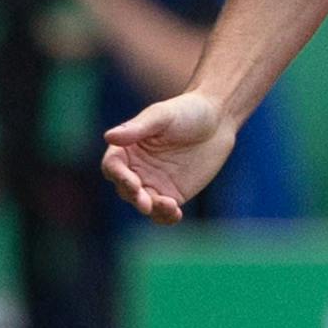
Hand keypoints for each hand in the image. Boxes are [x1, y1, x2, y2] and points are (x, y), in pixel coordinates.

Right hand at [101, 91, 236, 224]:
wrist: (218, 120)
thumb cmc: (186, 111)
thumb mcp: (162, 116)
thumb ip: (137, 128)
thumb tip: (109, 137)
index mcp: (127, 148)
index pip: (113, 166)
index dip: (118, 175)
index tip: (132, 181)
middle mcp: (137, 169)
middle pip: (126, 189)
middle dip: (134, 197)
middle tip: (145, 202)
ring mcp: (154, 184)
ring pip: (144, 204)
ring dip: (152, 209)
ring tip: (169, 205)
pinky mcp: (173, 195)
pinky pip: (163, 212)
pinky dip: (166, 216)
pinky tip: (176, 214)